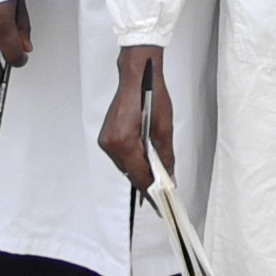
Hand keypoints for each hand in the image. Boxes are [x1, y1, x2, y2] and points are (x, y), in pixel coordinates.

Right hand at [99, 41, 174, 194]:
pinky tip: (146, 159)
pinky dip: (133, 159)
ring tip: (157, 174)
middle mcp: (110, 143)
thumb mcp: (164, 127)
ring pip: (125, 165)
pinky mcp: (107, 135)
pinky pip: (121, 155)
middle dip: (147, 180)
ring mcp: (106, 139)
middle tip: (164, 189)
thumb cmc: (151, 93)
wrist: (137, 74)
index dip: (151, 190)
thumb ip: (166, 156)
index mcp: (124, 142)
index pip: (138, 175)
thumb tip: (169, 176)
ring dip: (140, 169)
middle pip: (130, 172)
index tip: (162, 201)